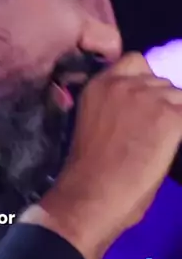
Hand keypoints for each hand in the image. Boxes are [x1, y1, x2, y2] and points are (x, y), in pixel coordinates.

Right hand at [20, 53, 181, 258]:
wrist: (89, 196)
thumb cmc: (86, 172)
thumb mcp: (92, 123)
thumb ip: (114, 107)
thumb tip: (140, 113)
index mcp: (99, 84)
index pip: (135, 61)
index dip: (144, 82)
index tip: (143, 105)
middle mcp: (124, 83)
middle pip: (161, 81)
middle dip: (162, 103)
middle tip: (153, 132)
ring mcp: (150, 98)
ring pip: (179, 98)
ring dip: (175, 116)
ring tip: (162, 142)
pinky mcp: (172, 118)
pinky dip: (180, 130)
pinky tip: (172, 144)